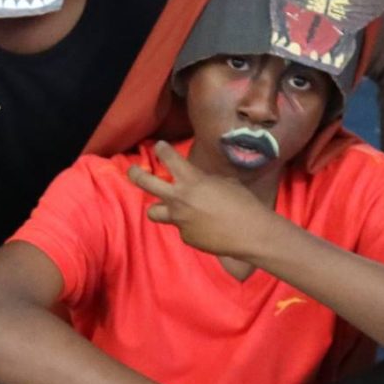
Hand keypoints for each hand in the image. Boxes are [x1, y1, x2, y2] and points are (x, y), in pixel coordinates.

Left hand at [128, 140, 273, 259]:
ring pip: (153, 212)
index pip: (168, 158)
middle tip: (132, 170)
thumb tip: (199, 181)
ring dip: (158, 208)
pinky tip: (205, 227)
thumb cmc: (243, 203)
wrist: (250, 233)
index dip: (162, 150)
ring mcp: (179, 219)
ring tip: (166, 207)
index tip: (160, 146)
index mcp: (191, 180)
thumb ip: (204, 180)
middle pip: (145, 183)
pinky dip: (190, 226)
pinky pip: (182, 228)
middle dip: (135, 174)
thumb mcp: (224, 183)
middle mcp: (179, 198)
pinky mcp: (186, 237)